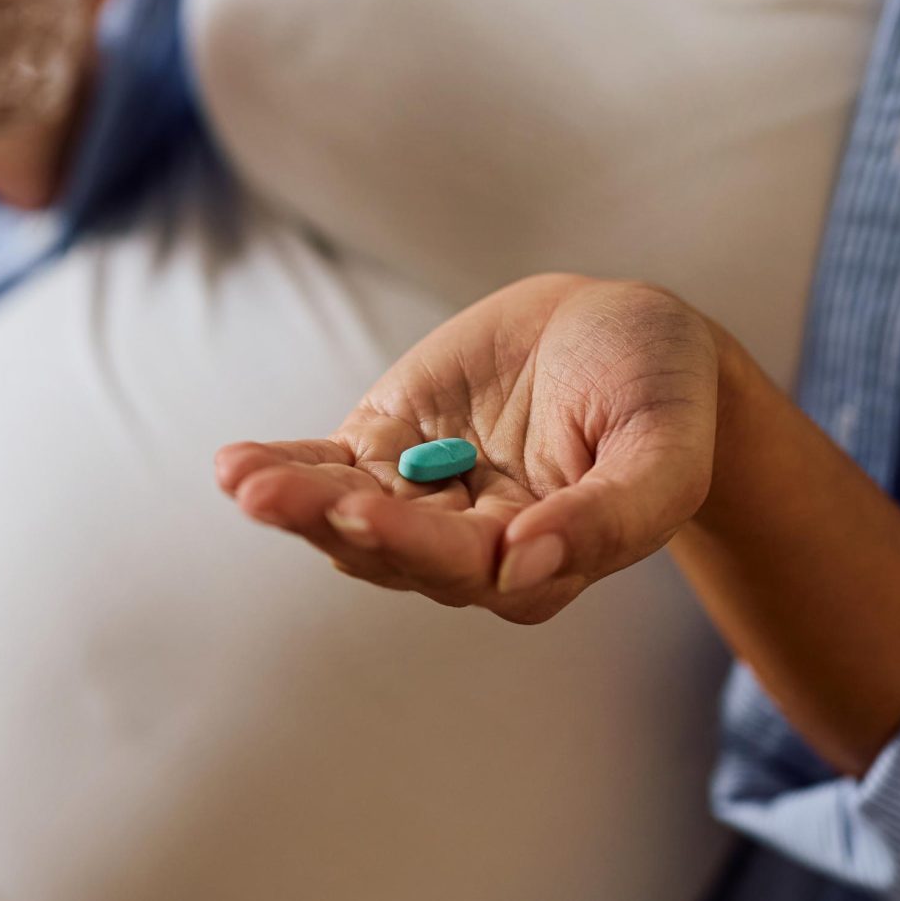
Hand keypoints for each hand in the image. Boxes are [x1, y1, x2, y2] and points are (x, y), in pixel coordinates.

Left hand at [214, 276, 724, 624]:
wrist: (624, 333)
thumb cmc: (661, 395)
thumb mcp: (664, 449)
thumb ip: (612, 517)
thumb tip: (523, 568)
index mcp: (542, 565)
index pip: (471, 568)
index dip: (417, 543)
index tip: (369, 511)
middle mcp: (472, 548)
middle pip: (392, 550)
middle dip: (332, 522)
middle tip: (273, 496)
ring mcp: (421, 499)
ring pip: (347, 518)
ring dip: (294, 503)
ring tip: (244, 480)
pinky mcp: (385, 450)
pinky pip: (325, 469)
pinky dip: (282, 468)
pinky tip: (235, 468)